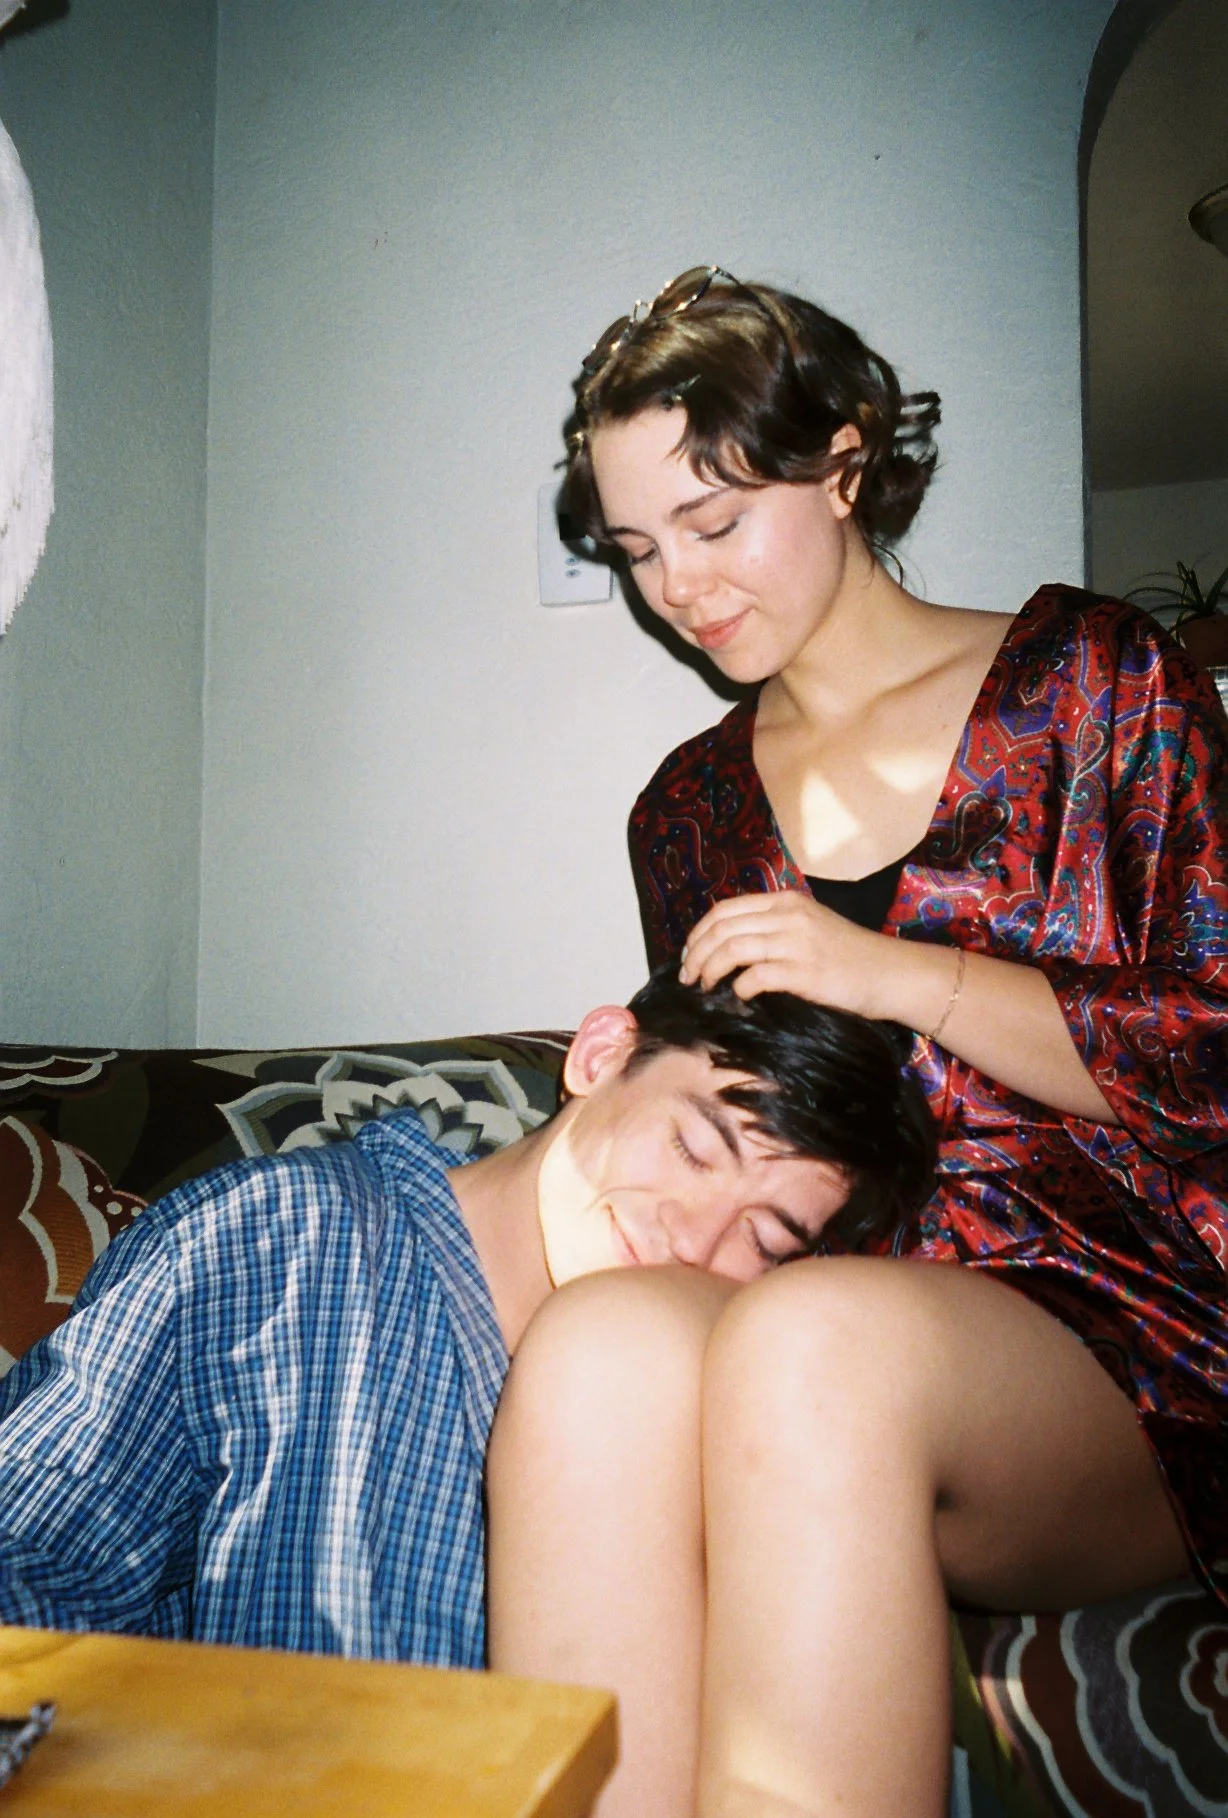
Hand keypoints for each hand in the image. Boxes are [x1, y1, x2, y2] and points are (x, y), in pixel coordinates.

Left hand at [678, 890, 896, 1018]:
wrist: (891, 973)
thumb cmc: (849, 955)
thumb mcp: (809, 925)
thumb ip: (773, 927)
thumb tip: (728, 946)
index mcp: (784, 901)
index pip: (724, 910)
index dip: (698, 933)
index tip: (689, 955)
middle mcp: (788, 916)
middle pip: (721, 929)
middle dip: (696, 954)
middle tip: (688, 977)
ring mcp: (796, 942)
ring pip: (732, 949)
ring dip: (710, 970)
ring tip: (704, 987)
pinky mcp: (805, 972)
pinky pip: (755, 977)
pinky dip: (739, 988)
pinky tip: (739, 997)